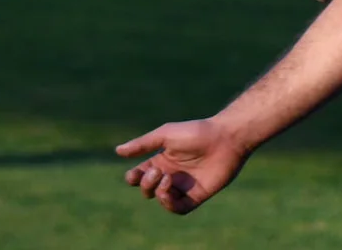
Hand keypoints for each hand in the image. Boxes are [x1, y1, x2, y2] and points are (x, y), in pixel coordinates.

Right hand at [115, 118, 250, 214]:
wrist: (224, 138)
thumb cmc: (195, 132)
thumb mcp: (165, 135)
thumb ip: (143, 144)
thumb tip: (117, 150)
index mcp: (161, 160)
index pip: (140, 175)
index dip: (134, 178)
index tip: (135, 174)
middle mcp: (171, 174)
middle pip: (147, 189)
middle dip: (146, 184)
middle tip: (158, 172)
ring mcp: (183, 186)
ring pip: (161, 200)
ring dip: (158, 194)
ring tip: (167, 179)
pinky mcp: (196, 196)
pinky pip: (178, 209)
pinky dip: (169, 205)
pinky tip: (170, 192)